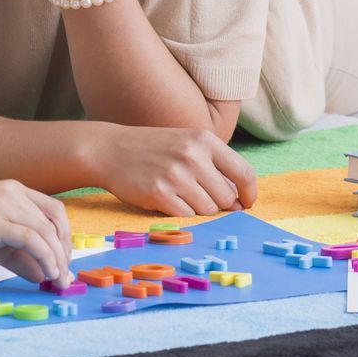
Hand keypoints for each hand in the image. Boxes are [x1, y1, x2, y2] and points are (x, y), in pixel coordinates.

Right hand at [0, 181, 71, 283]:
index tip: (63, 263)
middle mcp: (10, 191)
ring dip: (57, 259)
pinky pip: (30, 239)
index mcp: (11, 190)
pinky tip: (46, 274)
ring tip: (57, 280)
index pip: (53, 211)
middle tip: (63, 276)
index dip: (64, 238)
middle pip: (54, 220)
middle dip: (65, 251)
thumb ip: (16, 255)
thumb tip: (44, 274)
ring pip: (46, 231)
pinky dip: (44, 257)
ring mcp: (1, 203)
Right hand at [91, 123, 256, 215]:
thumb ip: (214, 166)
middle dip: (216, 203)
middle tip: (195, 195)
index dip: (249, 193)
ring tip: (177, 194)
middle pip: (226, 198)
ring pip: (208, 210)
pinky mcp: (159, 193)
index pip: (244, 173)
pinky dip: (179, 213)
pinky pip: (186, 216)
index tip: (245, 204)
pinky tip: (165, 198)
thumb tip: (239, 202)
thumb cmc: (152, 149)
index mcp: (204, 140)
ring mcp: (175, 175)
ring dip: (197, 209)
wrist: (109, 149)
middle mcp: (192, 156)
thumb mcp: (186, 143)